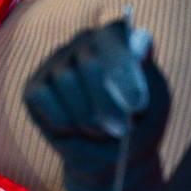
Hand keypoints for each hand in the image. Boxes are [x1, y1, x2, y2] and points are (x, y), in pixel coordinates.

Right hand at [23, 17, 170, 190]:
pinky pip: (42, 96)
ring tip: (99, 132)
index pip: (114, 34)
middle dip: (105, 103)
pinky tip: (72, 128)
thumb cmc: (137, 125)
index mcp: (116, 38)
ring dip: (85, 115)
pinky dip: (61, 119)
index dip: (124, 67)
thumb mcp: (156, 102)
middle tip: (119, 131)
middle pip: (90, 63)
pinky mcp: (35, 86)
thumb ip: (147, 71)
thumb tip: (141, 41)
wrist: (110, 156)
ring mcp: (56, 62)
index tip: (136, 105)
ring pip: (66, 80)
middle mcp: (84, 42)